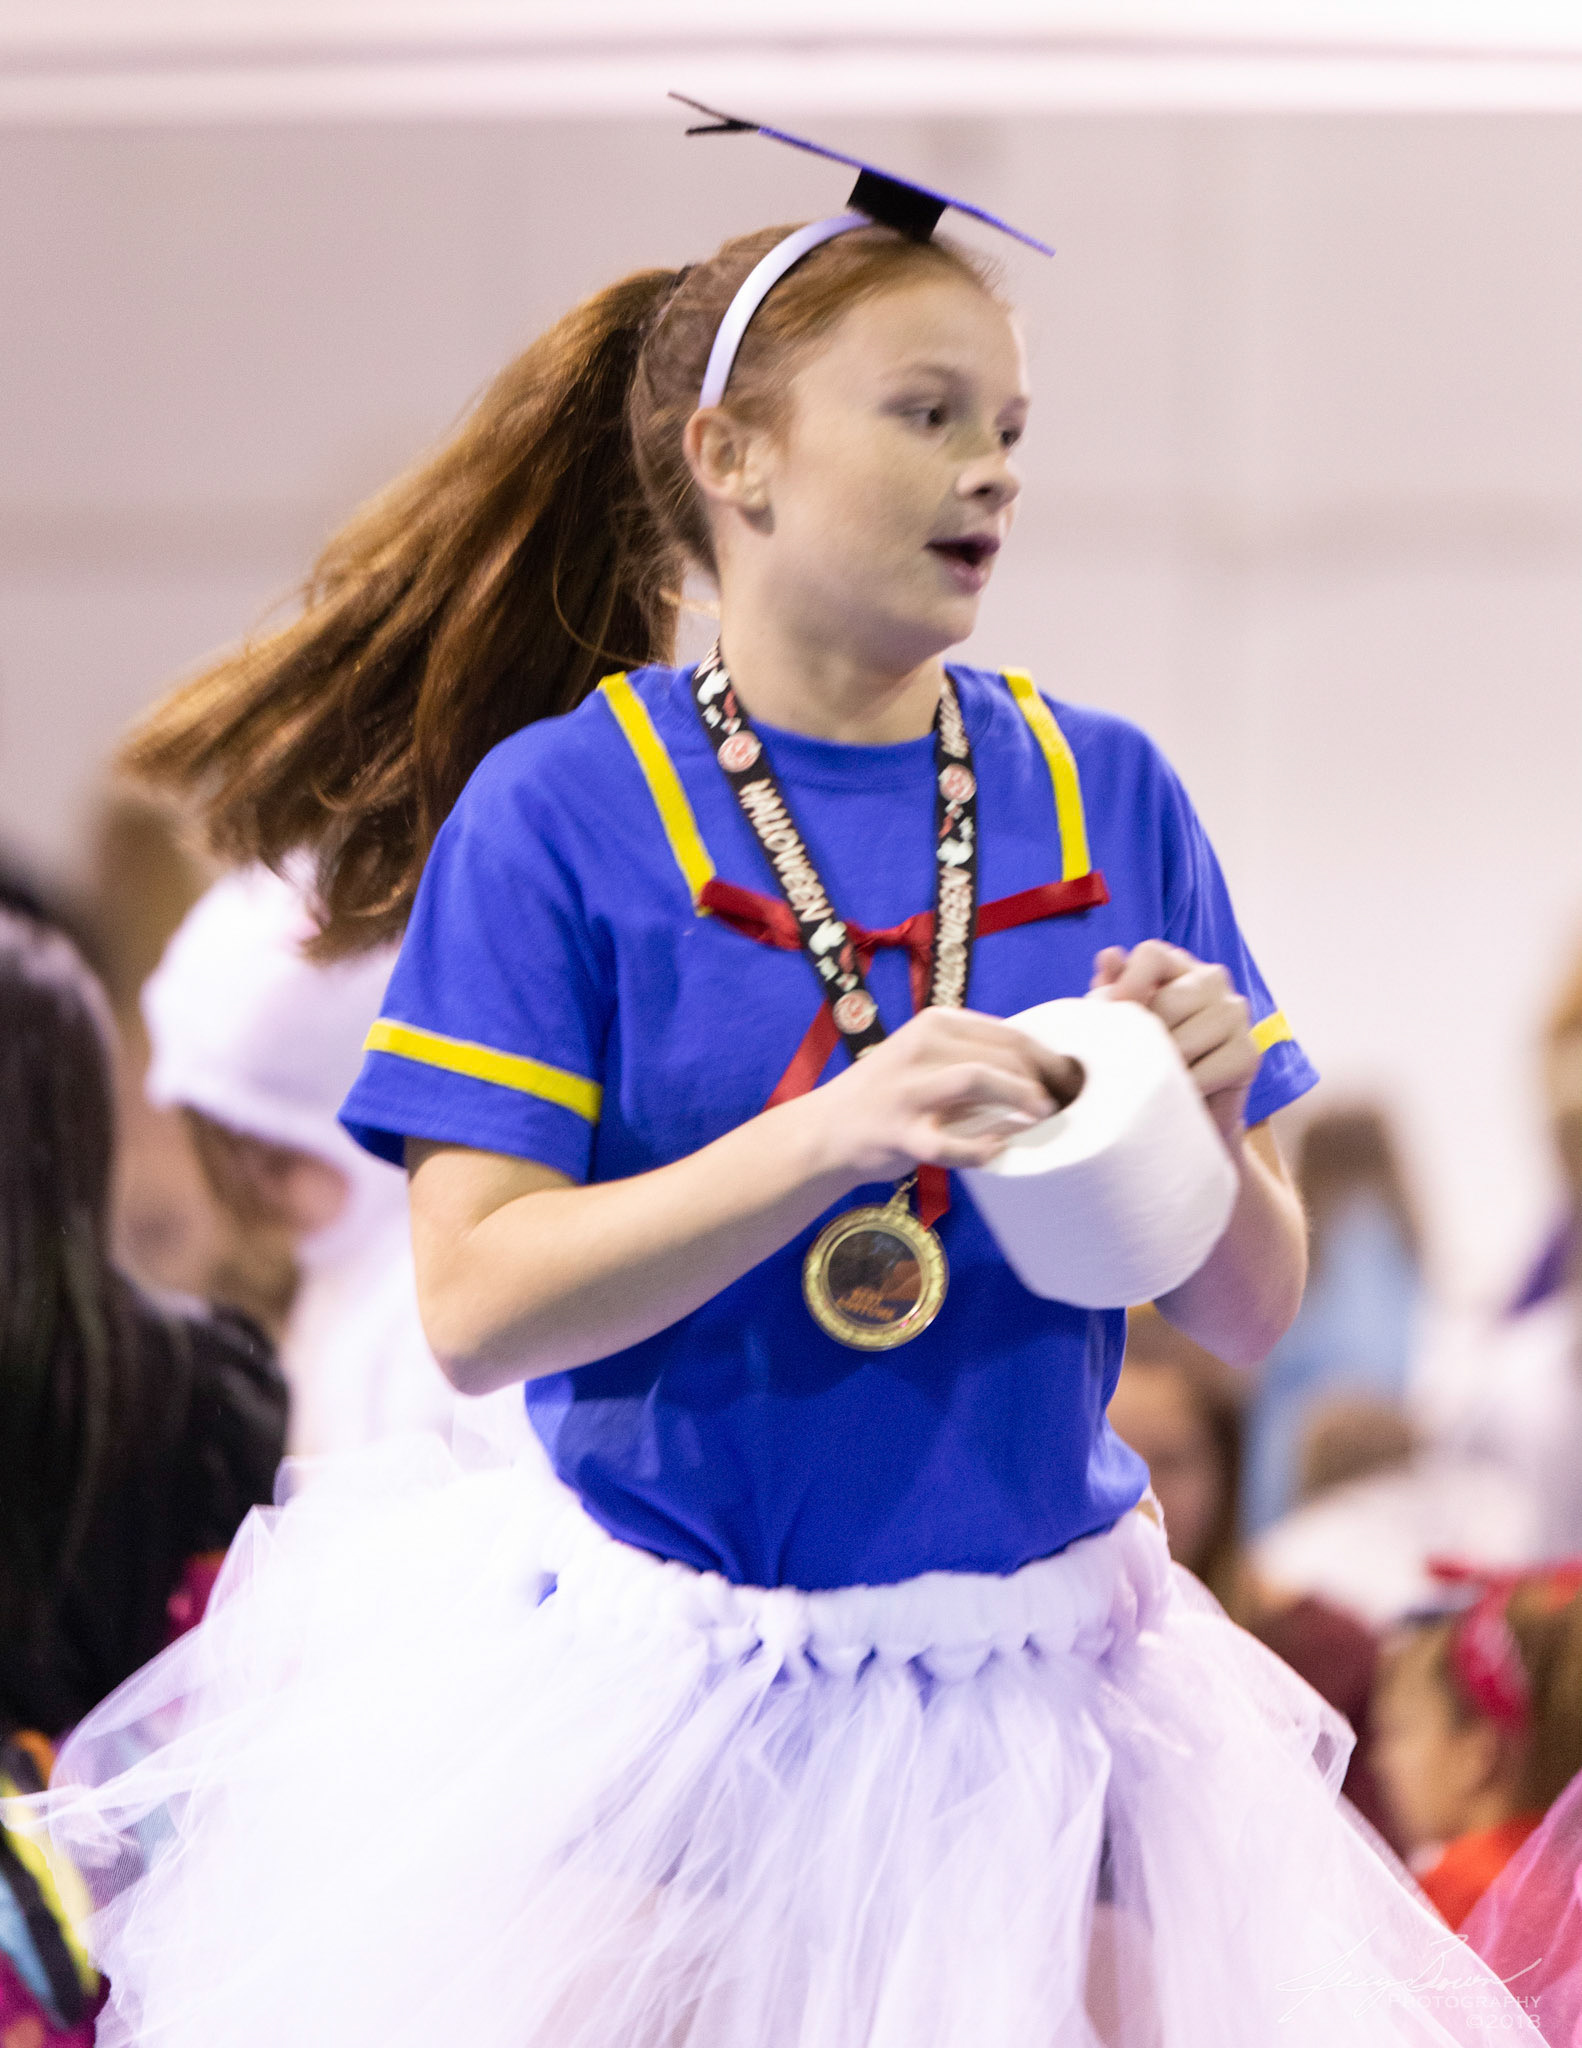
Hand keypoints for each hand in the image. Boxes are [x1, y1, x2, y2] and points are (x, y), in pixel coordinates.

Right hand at [808, 1006, 1082, 1180]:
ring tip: (1044, 1116)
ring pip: (979, 1079)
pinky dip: (980, 1148)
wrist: (828, 1131)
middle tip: (1065, 1106)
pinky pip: (950, 1143)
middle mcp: (922, 1047)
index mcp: (936, 1023)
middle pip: (1002, 1053)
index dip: (1049, 1058)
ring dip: (1020, 1096)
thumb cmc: (892, 1094)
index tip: (1071, 1082)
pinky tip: (997, 1152)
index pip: (1010, 1033)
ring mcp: (909, 1090)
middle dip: (1044, 1079)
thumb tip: (1046, 1071)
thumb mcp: (928, 1057)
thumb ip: (975, 1056)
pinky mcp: (901, 1133)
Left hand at [1090, 940, 1256, 1136]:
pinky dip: (1187, 1086)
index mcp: (1175, 965)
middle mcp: (1211, 980)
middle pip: (1168, 1002)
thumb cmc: (1146, 1054)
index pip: (1152, 955)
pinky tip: (1179, 1091)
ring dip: (1165, 1067)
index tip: (1113, 1011)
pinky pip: (1208, 1070)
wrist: (1179, 1108)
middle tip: (1135, 1062)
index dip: (1129, 982)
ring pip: (1185, 1040)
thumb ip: (1111, 990)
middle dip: (1146, 1039)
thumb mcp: (1121, 1021)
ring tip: (1156, 1078)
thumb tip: (1110, 955)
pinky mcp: (1248, 1053)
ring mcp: (1235, 1013)